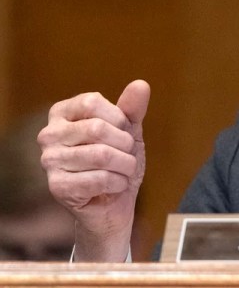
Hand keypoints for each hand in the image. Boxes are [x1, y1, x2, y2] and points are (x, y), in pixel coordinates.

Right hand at [37, 80, 149, 261]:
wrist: (114, 203)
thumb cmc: (118, 161)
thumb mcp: (129, 131)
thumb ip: (132, 108)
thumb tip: (141, 84)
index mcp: (62, 113)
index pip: (92, 102)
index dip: (118, 118)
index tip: (122, 131)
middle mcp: (48, 135)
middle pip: (97, 128)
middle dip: (125, 145)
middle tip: (127, 156)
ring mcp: (49, 161)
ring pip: (101, 155)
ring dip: (125, 166)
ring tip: (123, 171)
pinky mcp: (57, 187)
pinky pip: (100, 179)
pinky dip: (118, 183)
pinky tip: (115, 186)